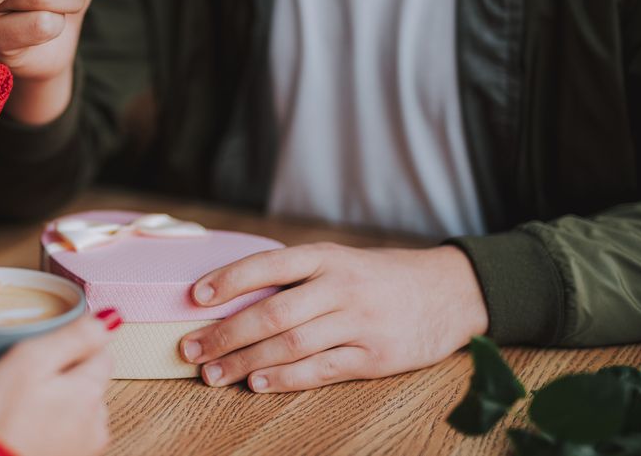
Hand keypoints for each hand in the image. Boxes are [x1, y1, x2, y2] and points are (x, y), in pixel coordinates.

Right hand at [0, 310, 118, 455]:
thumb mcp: (29, 361)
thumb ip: (74, 337)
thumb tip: (111, 318)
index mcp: (90, 392)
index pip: (101, 350)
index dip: (71, 343)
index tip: (43, 348)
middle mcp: (95, 423)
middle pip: (88, 380)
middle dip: (63, 374)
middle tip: (25, 378)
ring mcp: (81, 448)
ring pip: (76, 408)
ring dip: (55, 402)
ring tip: (20, 405)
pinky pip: (62, 432)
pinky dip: (47, 426)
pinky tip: (22, 427)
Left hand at [178, 244, 488, 392]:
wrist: (449, 291)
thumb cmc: (378, 277)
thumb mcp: (339, 260)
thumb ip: (295, 277)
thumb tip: (230, 298)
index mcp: (326, 256)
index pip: (268, 264)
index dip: (229, 280)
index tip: (194, 297)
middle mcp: (341, 286)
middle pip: (273, 313)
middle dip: (226, 334)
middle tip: (191, 349)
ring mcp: (360, 322)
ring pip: (291, 344)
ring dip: (246, 362)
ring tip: (213, 374)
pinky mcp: (375, 357)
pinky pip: (321, 370)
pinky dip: (285, 378)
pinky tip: (257, 384)